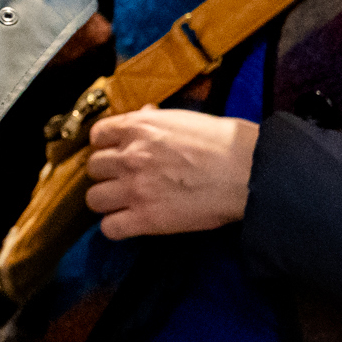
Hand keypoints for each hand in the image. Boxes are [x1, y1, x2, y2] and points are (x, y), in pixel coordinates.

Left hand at [85, 107, 256, 237]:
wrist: (248, 171)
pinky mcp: (145, 219)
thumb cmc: (226, 142)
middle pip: (93, 167)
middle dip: (107, 173)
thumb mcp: (185, 118)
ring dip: (108, 201)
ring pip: (94, 199)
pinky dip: (117, 228)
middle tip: (125, 179)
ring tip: (125, 203)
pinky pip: (110, 228)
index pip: (97, 135)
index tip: (116, 152)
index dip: (105, 145)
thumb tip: (146, 113)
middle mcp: (129, 156)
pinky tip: (130, 223)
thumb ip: (157, 118)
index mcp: (139, 127)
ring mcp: (134, 189)